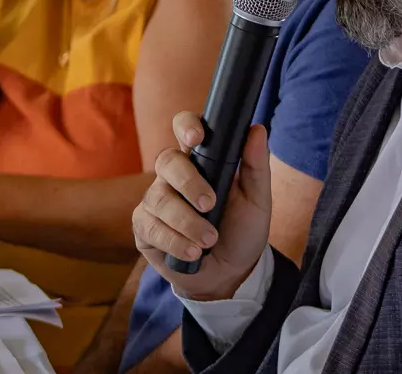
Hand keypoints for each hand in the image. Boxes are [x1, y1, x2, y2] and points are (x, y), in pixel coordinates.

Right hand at [132, 112, 271, 301]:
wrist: (230, 274)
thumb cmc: (242, 230)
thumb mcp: (257, 200)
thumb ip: (256, 165)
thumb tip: (257, 129)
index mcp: (201, 159)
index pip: (184, 127)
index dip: (185, 126)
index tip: (196, 138)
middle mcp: (173, 175)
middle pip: (167, 161)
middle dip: (188, 182)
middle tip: (210, 204)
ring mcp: (156, 200)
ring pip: (158, 198)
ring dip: (186, 222)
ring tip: (209, 241)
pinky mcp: (144, 228)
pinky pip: (150, 227)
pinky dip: (174, 241)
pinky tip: (193, 253)